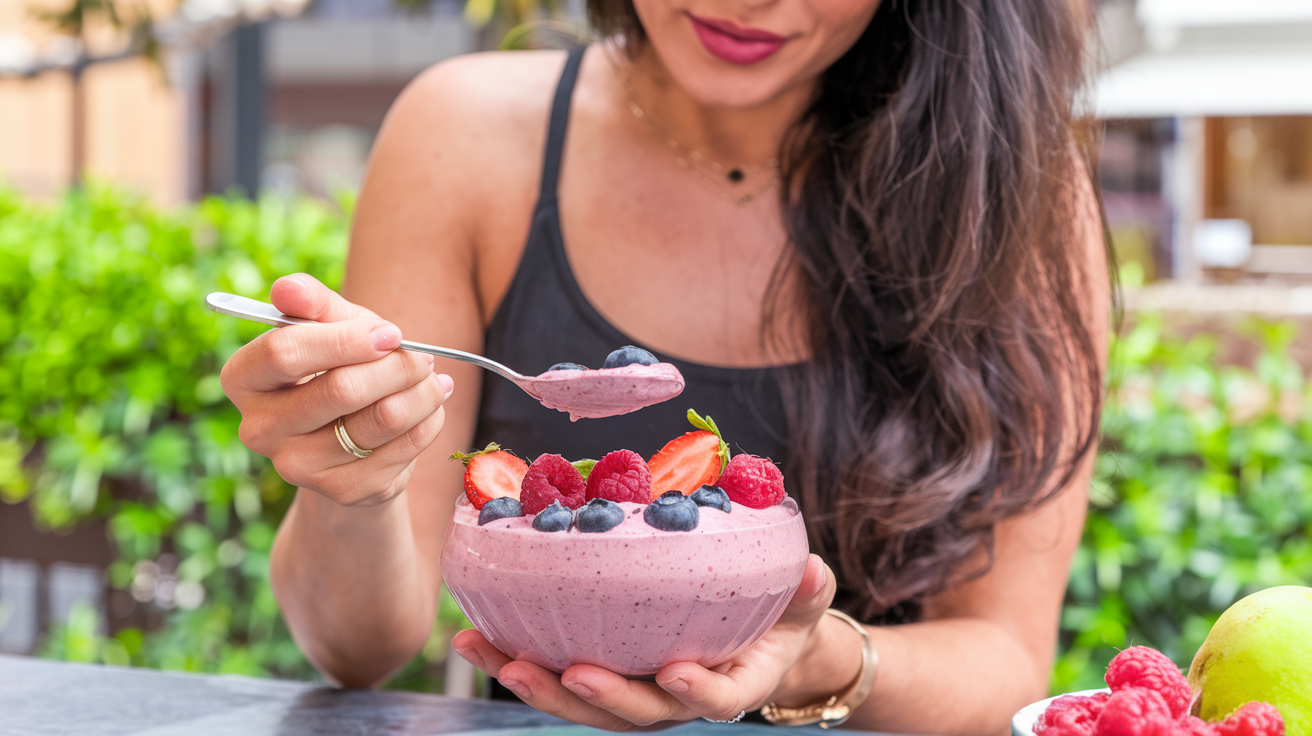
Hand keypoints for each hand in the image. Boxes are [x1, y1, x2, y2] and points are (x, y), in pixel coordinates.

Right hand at [220, 273, 451, 505]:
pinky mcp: (343, 491)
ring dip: (422, 391)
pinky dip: (429, 420)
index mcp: (243, 379)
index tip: (389, 333)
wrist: (350, 442)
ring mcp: (298, 467)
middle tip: (422, 357)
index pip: (284, 351)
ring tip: (431, 378)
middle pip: (341, 389)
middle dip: (397, 366)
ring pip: (383, 418)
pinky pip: (405, 447)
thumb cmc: (337, 369)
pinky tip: (430, 408)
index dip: (346, 339)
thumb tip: (288, 287)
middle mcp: (259, 429)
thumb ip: (312, 304)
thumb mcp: (329, 328)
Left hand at [452, 554, 837, 730]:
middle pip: (632, 712)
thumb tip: (811, 569)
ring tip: (486, 650)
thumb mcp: (803, 604)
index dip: (697, 694)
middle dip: (595, 696)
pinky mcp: (604, 673)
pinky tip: (476, 634)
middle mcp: (677, 699)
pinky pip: (559, 674)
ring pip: (582, 701)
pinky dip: (517, 657)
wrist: (756, 642)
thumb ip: (807, 591)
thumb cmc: (781, 618)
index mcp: (733, 684)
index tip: (677, 673)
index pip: (718, 699)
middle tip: (562, 672)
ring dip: (532, 680)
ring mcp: (635, 691)